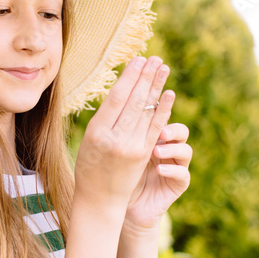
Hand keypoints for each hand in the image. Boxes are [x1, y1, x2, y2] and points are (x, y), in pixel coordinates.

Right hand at [74, 55, 173, 215]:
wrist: (100, 199)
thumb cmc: (90, 166)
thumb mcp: (89, 140)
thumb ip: (105, 118)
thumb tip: (123, 90)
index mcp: (97, 132)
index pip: (116, 98)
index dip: (129, 76)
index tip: (138, 59)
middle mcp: (116, 139)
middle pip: (134, 101)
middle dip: (146, 77)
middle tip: (155, 58)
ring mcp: (132, 147)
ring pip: (147, 111)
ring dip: (157, 87)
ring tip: (163, 67)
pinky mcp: (145, 155)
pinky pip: (156, 127)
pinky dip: (163, 109)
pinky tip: (169, 93)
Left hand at [124, 117, 191, 229]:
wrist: (119, 204)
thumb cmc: (116, 174)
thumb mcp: (121, 152)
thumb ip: (127, 134)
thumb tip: (123, 105)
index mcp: (155, 138)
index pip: (165, 120)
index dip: (162, 114)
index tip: (152, 111)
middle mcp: (169, 149)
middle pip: (181, 131)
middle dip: (173, 130)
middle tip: (161, 132)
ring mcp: (175, 166)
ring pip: (186, 151)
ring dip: (172, 149)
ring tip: (156, 152)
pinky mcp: (179, 184)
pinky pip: (183, 174)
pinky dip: (172, 170)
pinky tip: (159, 170)